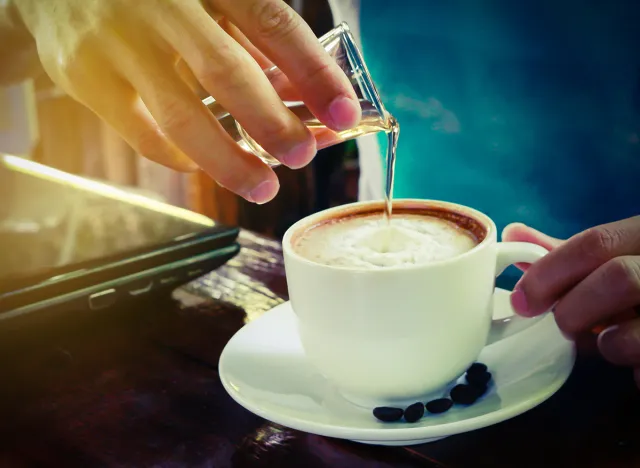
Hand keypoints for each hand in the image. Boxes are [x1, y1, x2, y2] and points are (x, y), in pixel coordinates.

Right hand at [12, 0, 360, 203]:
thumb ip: (251, 41)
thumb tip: (303, 102)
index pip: (273, 23)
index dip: (314, 74)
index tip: (345, 114)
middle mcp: (159, 3)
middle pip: (226, 72)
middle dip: (273, 123)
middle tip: (302, 157)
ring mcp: (116, 41)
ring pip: (182, 116)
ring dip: (230, 161)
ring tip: (263, 186)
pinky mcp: (84, 77)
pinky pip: (143, 134)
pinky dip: (183, 158)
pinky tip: (208, 165)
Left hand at [502, 218, 639, 387]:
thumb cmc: (637, 284)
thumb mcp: (611, 260)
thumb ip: (566, 252)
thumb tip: (513, 235)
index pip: (597, 242)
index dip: (551, 271)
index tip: (523, 300)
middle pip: (619, 277)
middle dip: (576, 308)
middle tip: (564, 324)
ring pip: (633, 330)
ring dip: (609, 344)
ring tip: (610, 342)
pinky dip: (635, 373)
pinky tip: (637, 364)